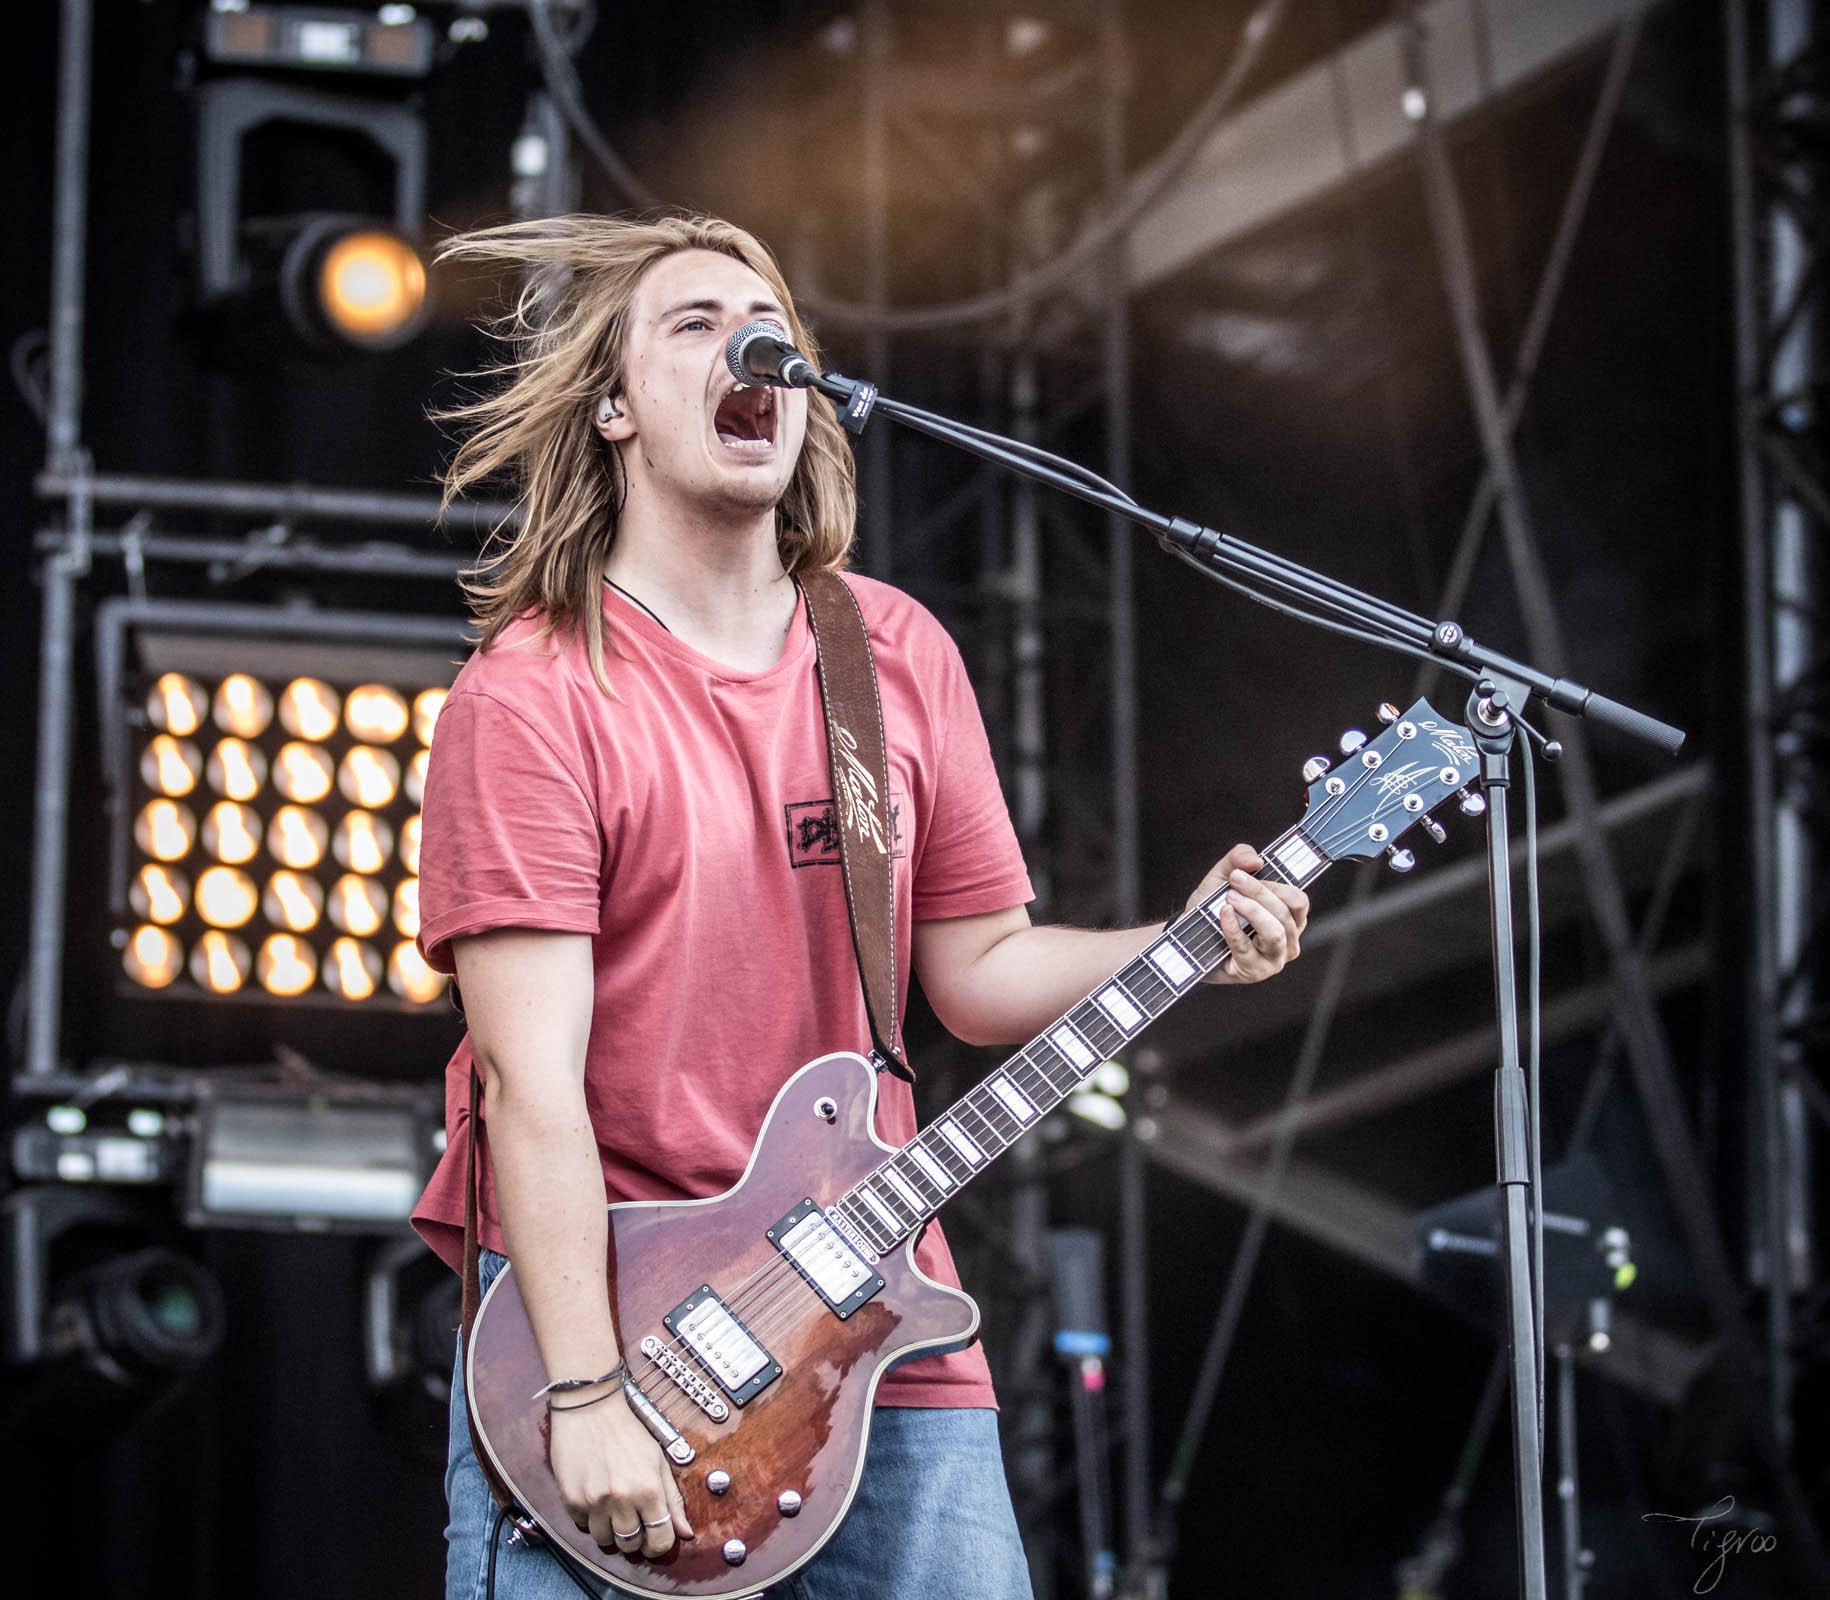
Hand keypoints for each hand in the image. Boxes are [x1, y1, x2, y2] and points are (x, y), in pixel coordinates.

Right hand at [548, 1388, 692, 1557]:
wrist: (590, 1408)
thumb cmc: (627, 1431)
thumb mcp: (658, 1460)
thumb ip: (673, 1499)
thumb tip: (685, 1532)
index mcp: (648, 1488)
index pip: (660, 1539)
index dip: (659, 1545)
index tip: (654, 1540)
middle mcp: (622, 1498)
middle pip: (630, 1545)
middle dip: (634, 1537)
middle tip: (632, 1520)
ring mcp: (594, 1501)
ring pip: (605, 1541)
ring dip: (610, 1530)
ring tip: (612, 1507)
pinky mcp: (572, 1500)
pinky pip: (582, 1525)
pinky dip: (589, 1517)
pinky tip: (594, 1495)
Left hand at [1183, 843, 1308, 984]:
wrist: (1188, 939)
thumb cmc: (1212, 910)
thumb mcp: (1223, 879)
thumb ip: (1238, 860)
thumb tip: (1255, 859)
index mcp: (1289, 919)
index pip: (1298, 901)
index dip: (1277, 885)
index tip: (1251, 870)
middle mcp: (1287, 941)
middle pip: (1284, 914)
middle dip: (1259, 893)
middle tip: (1236, 880)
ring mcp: (1272, 960)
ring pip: (1274, 933)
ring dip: (1252, 911)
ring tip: (1230, 898)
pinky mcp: (1252, 971)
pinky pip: (1247, 948)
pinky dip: (1234, 929)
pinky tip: (1223, 914)